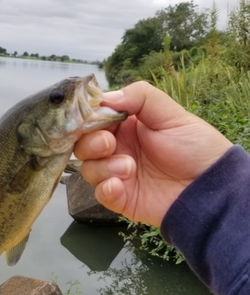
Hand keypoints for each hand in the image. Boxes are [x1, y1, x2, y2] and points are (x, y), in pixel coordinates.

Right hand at [75, 81, 232, 225]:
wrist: (211, 187)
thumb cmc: (196, 146)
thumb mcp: (171, 113)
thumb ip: (139, 97)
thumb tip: (105, 98)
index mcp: (126, 125)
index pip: (93, 118)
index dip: (87, 118)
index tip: (90, 118)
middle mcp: (118, 148)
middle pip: (83, 144)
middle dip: (91, 142)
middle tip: (110, 144)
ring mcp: (118, 173)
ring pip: (88, 168)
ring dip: (103, 166)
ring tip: (129, 169)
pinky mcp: (121, 197)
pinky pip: (99, 193)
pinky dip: (105, 188)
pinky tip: (121, 185)